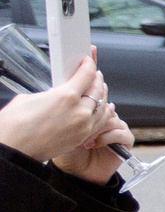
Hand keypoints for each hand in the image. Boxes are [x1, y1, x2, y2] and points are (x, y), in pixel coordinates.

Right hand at [0, 53, 120, 168]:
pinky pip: (100, 122)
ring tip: (99, 88)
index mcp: (66, 96)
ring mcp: (83, 126)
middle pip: (98, 90)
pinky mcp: (82, 138)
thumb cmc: (15, 124)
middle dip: (96, 79)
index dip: (89, 65)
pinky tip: (103, 108)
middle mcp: (79, 111)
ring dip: (102, 96)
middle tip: (95, 73)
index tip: (88, 61)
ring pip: (103, 107)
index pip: (86, 74)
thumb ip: (51, 93)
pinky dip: (103, 113)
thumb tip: (58, 92)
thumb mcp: (31, 98)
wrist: (14, 149)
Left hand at [56, 101, 133, 184]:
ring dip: (98, 131)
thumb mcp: (68, 131)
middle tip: (79, 131)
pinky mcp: (126, 142)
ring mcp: (118, 130)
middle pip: (106, 110)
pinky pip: (122, 134)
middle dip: (91, 121)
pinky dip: (108, 138)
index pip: (98, 102)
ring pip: (113, 121)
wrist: (77, 173)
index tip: (75, 117)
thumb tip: (90, 104)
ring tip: (86, 141)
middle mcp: (108, 120)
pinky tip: (96, 145)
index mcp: (95, 115)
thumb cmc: (70, 153)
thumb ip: (79, 116)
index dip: (88, 108)